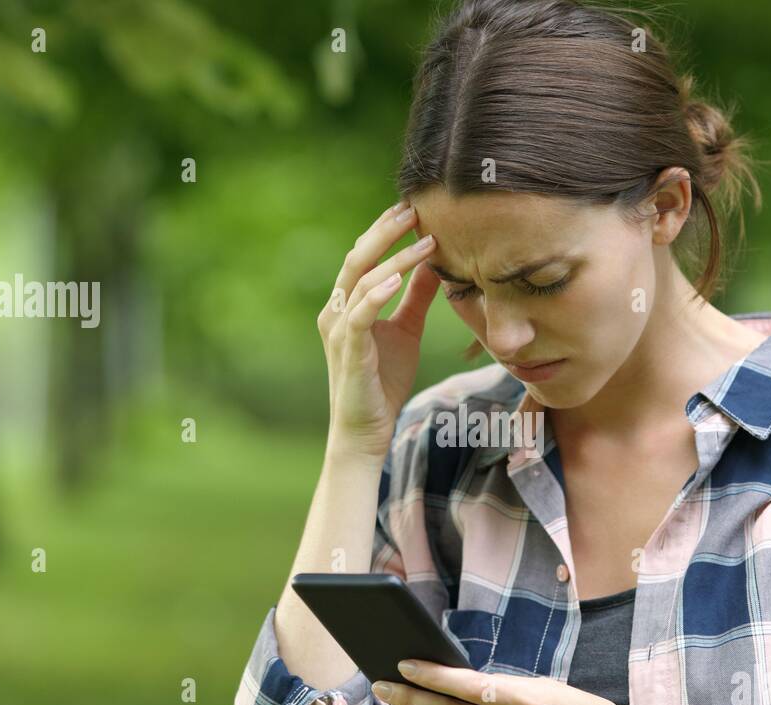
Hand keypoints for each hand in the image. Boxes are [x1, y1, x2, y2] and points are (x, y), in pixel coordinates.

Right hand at [319, 199, 440, 461]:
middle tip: (414, 209)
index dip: (385, 230)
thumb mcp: (406, 331)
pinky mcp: (348, 351)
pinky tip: (398, 278)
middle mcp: (336, 311)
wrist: (365, 431)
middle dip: (385, 231)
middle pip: (358, 258)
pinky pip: (359, 315)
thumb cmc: (383, 382)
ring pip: (360, 280)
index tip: (413, 208)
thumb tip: (433, 266)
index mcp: (347, 304)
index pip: (364, 256)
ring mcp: (339, 330)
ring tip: (423, 241)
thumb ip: (415, 298)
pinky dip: (377, 293)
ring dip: (393, 258)